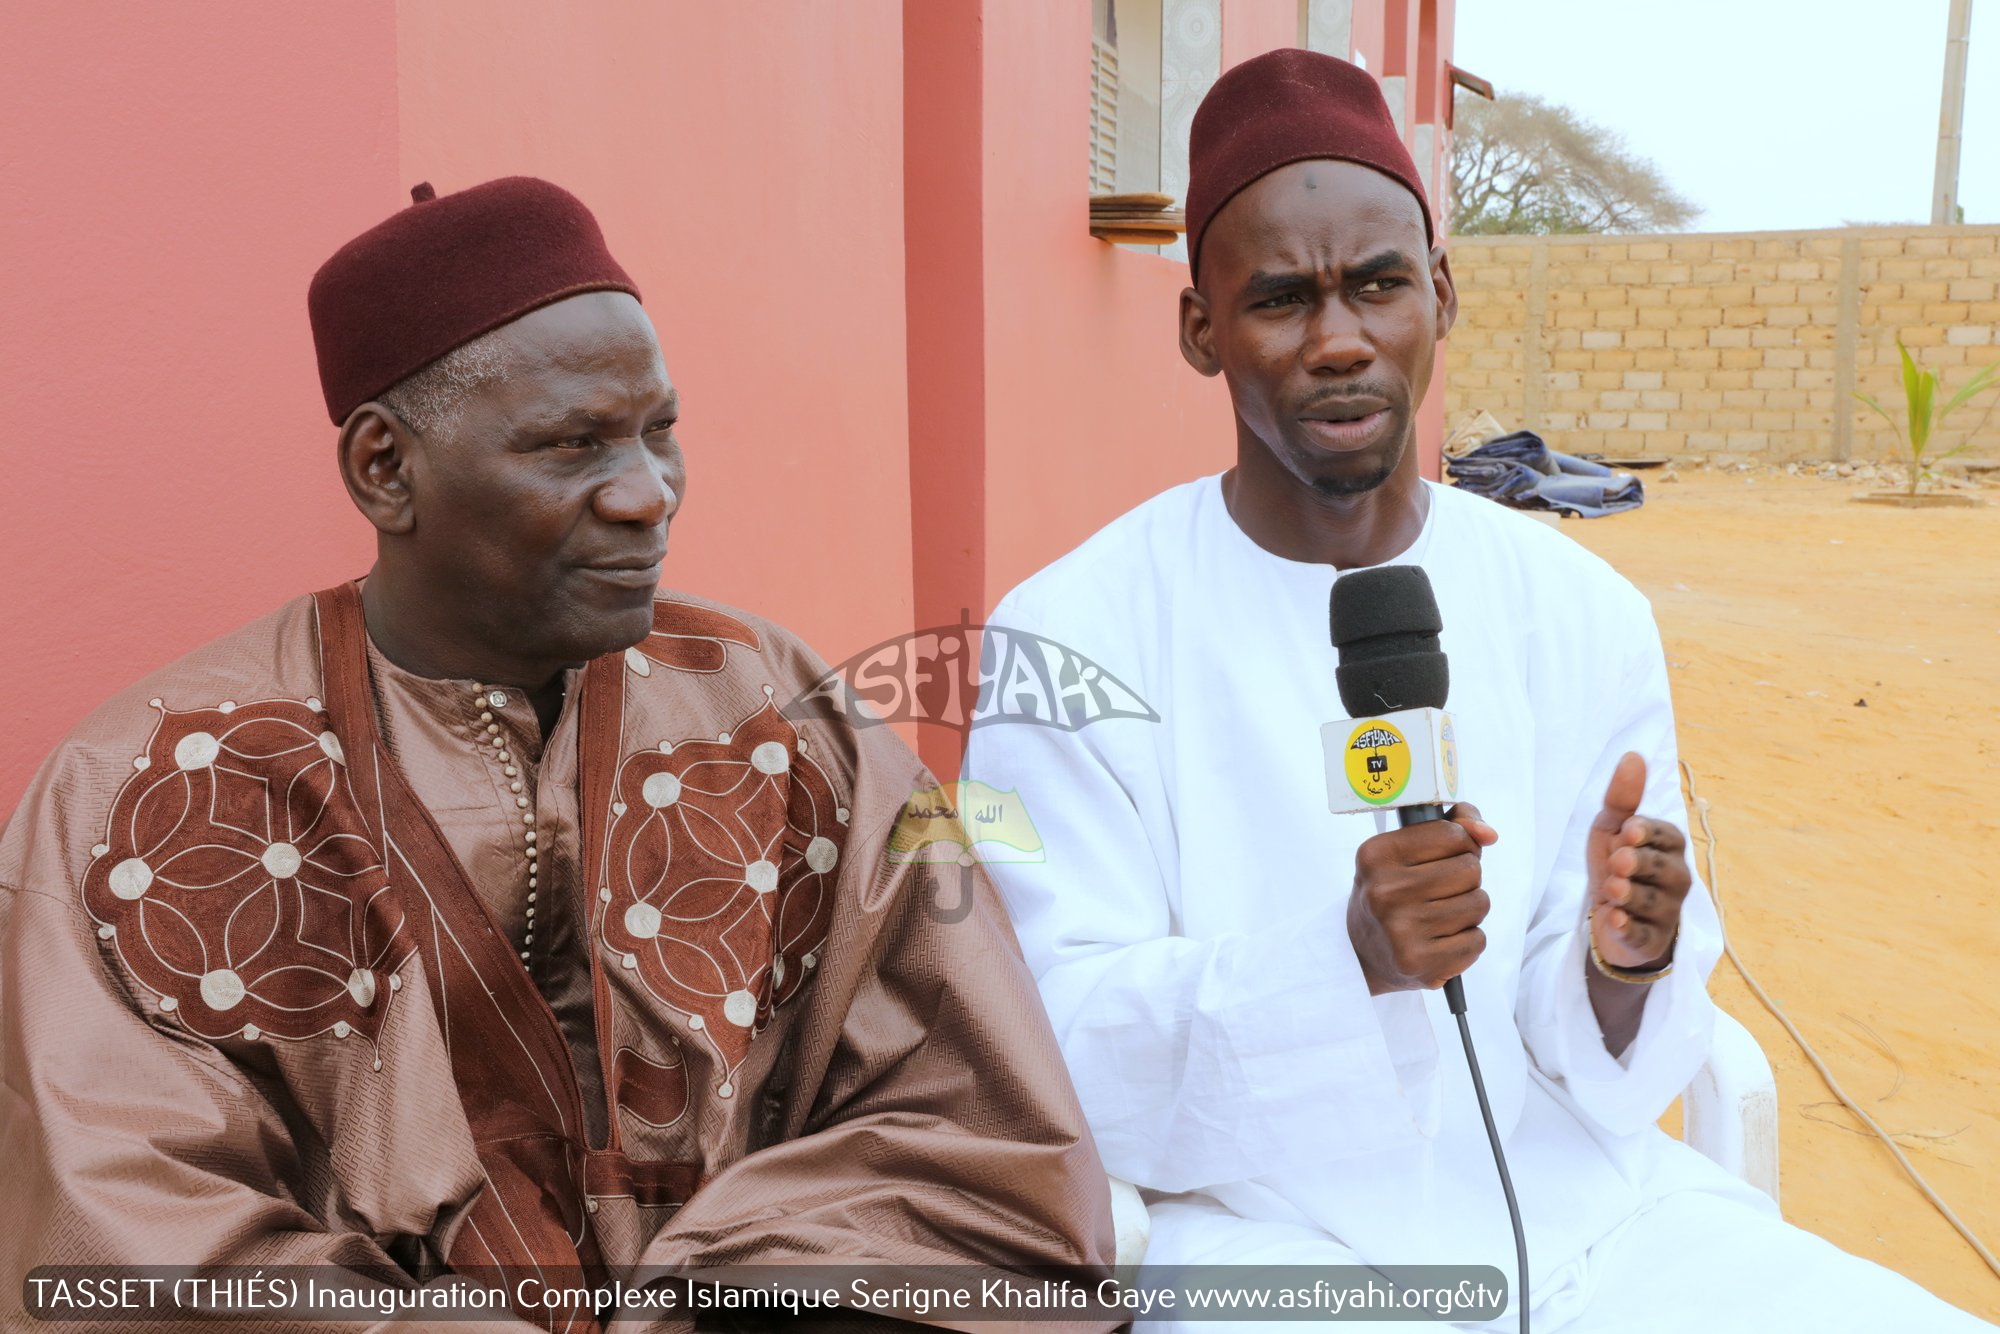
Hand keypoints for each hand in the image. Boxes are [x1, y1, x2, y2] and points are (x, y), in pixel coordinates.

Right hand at [1347, 804, 1498, 994]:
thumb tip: (1489, 833)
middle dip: (1465, 879)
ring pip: (1479, 904)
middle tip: (1440, 891)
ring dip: (1469, 910)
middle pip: (1470, 869)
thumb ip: (1451, 826)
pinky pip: (1477, 940)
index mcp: (1376, 856)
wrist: (1362, 954)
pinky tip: (1441, 941)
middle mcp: (1385, 891)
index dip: (1461, 844)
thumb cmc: (1392, 894)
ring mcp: (1401, 930)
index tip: (1447, 857)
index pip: (1451, 834)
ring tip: (1440, 916)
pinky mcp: (1419, 962)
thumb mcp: (1404, 852)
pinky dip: (1467, 940)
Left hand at [1586, 752, 1690, 970]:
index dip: (1648, 834)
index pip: (1667, 836)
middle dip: (1640, 864)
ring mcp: (1666, 912)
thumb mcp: (1611, 830)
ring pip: (1652, 902)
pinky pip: (1643, 935)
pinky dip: (1628, 928)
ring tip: (1612, 889)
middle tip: (1619, 861)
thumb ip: (1622, 798)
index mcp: (1668, 847)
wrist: (1610, 916)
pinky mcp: (1650, 940)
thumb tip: (1632, 755)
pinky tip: (1615, 920)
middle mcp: (1676, 878)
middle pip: (1663, 869)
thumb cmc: (1616, 865)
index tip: (1627, 831)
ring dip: (1631, 895)